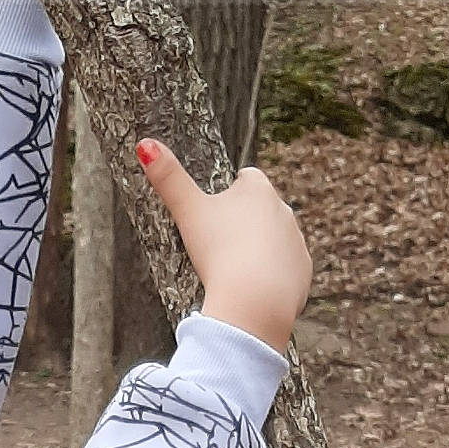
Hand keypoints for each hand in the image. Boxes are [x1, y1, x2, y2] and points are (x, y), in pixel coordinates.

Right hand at [136, 138, 311, 354]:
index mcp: (258, 188)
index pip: (245, 178)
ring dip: (259, 249)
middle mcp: (284, 209)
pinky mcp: (303, 270)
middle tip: (221, 247)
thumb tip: (144, 144)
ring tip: (236, 270)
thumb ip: (167, 178)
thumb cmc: (219, 254)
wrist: (252, 303)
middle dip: (244, 223)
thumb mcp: (187, 212)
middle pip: (260, 210)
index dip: (228, 195)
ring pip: (274, 239)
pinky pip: (286, 269)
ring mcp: (297, 241)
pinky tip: (255, 287)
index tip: (215, 216)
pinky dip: (272, 276)